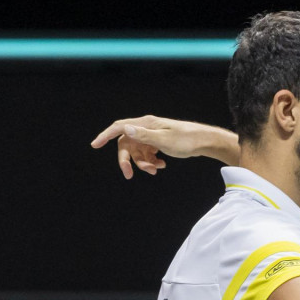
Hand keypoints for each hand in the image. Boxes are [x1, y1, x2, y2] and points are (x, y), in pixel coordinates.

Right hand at [90, 115, 238, 178]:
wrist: (203, 142)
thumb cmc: (186, 140)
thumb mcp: (164, 140)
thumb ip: (144, 136)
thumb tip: (125, 130)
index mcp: (146, 124)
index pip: (120, 127)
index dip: (105, 135)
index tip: (95, 145)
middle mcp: (146, 128)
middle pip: (127, 144)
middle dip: (127, 160)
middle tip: (128, 175)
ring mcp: (152, 136)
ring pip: (138, 152)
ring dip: (143, 163)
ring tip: (156, 170)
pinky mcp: (158, 143)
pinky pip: (147, 154)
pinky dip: (151, 162)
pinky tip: (161, 166)